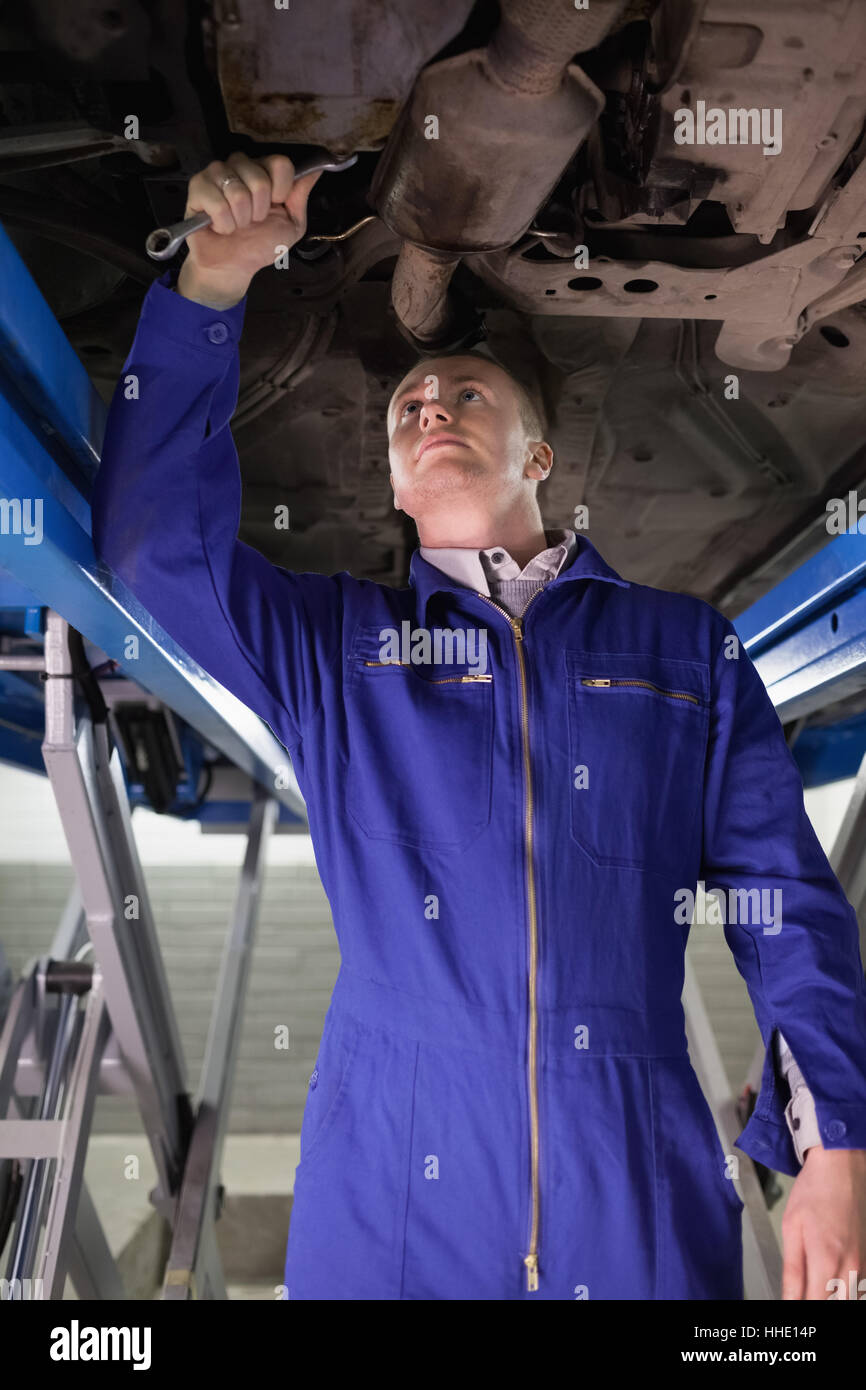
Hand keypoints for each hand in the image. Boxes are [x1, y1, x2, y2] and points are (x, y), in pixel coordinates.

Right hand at [176, 150, 322, 307]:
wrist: (233, 266)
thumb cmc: (260, 244)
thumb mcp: (291, 223)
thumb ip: (300, 195)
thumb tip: (317, 169)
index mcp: (264, 171)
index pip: (281, 163)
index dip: (281, 191)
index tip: (275, 207)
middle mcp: (240, 166)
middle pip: (260, 178)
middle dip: (260, 210)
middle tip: (252, 221)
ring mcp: (217, 173)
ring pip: (237, 190)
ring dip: (241, 218)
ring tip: (236, 224)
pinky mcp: (197, 186)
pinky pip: (216, 203)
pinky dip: (223, 223)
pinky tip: (220, 226)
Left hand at [781, 1145, 865, 1298]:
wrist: (841, 1165)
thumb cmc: (815, 1191)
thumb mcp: (792, 1227)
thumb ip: (792, 1269)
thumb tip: (788, 1298)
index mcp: (826, 1259)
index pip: (816, 1303)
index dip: (802, 1309)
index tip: (793, 1304)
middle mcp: (850, 1265)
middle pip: (838, 1305)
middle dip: (819, 1303)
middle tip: (804, 1294)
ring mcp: (864, 1262)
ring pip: (853, 1298)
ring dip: (834, 1298)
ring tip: (817, 1286)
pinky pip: (861, 1287)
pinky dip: (847, 1292)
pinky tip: (833, 1284)